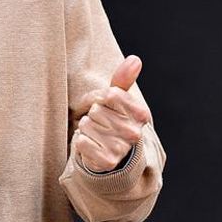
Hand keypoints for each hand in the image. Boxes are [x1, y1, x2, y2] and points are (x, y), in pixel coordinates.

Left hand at [74, 55, 152, 172]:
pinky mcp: (107, 161)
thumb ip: (123, 79)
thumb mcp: (117, 99)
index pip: (111, 94)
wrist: (109, 153)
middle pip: (97, 110)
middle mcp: (135, 133)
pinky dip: (81, 142)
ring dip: (86, 129)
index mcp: (141, 115)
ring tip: (96, 135)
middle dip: (93, 114)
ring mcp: (122, 149)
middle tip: (100, 124)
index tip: (105, 107)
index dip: (100, 98)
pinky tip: (91, 146)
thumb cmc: (111, 120)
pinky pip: (81, 142)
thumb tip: (135, 59)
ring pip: (87, 125)